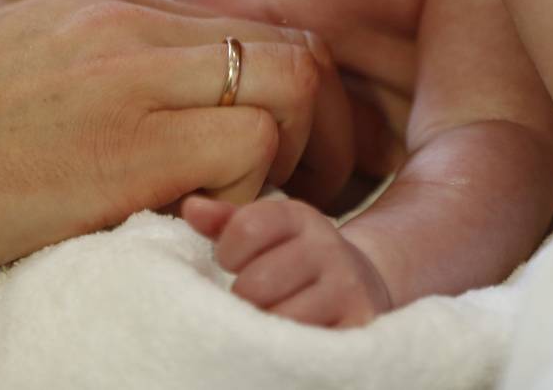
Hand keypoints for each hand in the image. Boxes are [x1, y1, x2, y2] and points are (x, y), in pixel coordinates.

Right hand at [0, 0, 348, 387]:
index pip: (243, 25)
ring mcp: (131, 78)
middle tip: (310, 182)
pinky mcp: (130, 146)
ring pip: (293, 87)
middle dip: (322, 120)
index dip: (282, 90)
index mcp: (101, 3)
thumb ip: (91, 68)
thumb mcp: (15, 70)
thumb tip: (161, 108)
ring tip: (270, 208)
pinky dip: (253, 192)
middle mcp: (126, 23)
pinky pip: (250, 151)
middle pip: (290, 46)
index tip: (282, 147)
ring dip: (301, 157)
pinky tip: (207, 221)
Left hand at [183, 196, 390, 327]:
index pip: (246, 229)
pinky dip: (288, 345)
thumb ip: (226, 221)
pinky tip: (289, 335)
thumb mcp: (266, 232)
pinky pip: (304, 343)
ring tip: (272, 317)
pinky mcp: (358, 322)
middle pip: (256, 283)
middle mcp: (327, 246)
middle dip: (245, 298)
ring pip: (279, 317)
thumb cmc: (294, 259)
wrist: (361, 284)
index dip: (228, 253)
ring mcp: (346, 286)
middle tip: (255, 298)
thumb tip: (191, 207)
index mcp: (300, 217)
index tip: (232, 263)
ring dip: (265, 325)